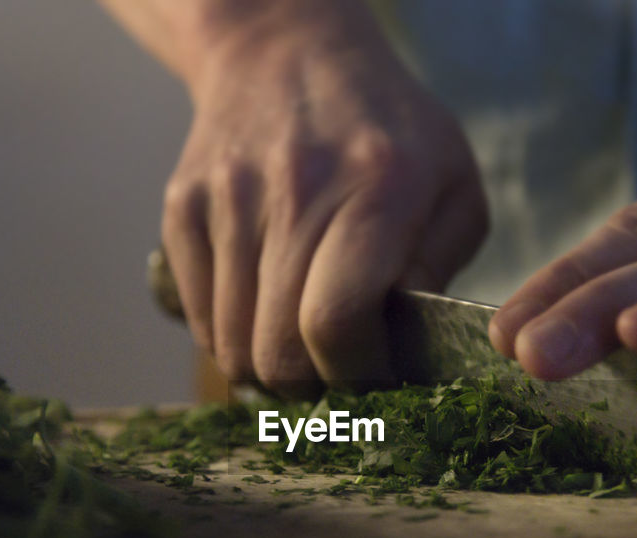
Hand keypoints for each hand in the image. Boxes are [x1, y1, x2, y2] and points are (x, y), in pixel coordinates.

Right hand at [160, 2, 486, 393]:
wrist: (285, 52)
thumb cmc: (389, 132)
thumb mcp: (454, 184)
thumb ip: (440, 267)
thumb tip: (402, 344)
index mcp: (379, 186)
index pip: (337, 322)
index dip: (358, 375)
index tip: (378, 375)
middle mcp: (295, 190)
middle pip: (278, 352)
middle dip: (315, 386)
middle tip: (339, 374)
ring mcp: (228, 199)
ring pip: (232, 348)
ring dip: (271, 370)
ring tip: (303, 347)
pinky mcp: (183, 209)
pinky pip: (201, 321)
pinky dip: (234, 338)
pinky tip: (267, 313)